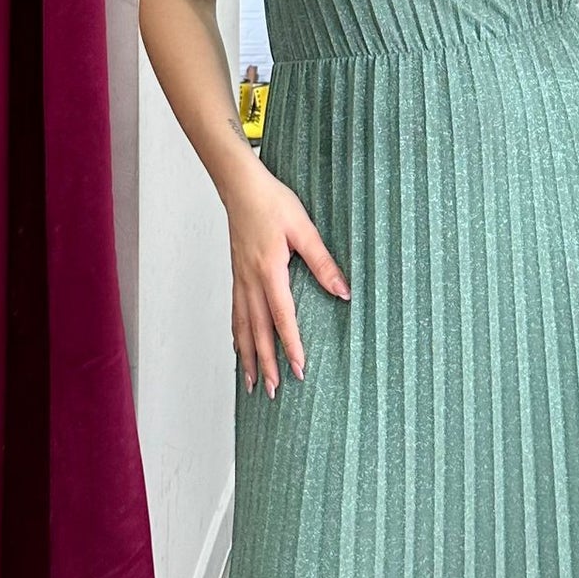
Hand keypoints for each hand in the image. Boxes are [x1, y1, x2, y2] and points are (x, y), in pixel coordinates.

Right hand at [225, 165, 349, 396]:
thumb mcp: (304, 228)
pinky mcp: (237, 275)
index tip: (299, 369)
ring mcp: (240, 279)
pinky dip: (237, 335)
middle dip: (267, 363)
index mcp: (269, 271)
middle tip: (275, 391)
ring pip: (243, 326)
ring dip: (248, 356)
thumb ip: (323, 262)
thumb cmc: (271, 202)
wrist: (239, 186)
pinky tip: (239, 348)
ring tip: (252, 382)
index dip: (292, 345)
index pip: (282, 317)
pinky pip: (235, 313)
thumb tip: (343, 291)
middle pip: (258, 331)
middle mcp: (250, 280)